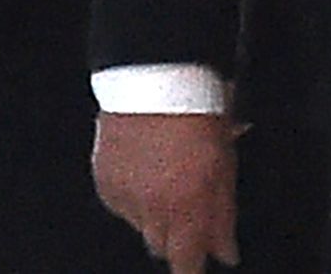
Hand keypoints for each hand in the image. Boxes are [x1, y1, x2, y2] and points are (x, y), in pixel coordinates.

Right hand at [94, 111, 238, 270]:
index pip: (186, 264)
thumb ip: (223, 214)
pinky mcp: (105, 182)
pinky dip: (133, 195)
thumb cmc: (197, 110)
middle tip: (188, 203)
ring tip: (166, 173)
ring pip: (141, 226)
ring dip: (155, 212)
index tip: (199, 263)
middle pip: (162, 247)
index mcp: (188, 206)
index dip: (192, 269)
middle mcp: (153, 208)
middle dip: (177, 236)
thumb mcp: (225, 164)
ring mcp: (126, 196)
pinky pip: (121, 204)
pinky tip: (146, 167)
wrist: (154, 75)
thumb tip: (225, 251)